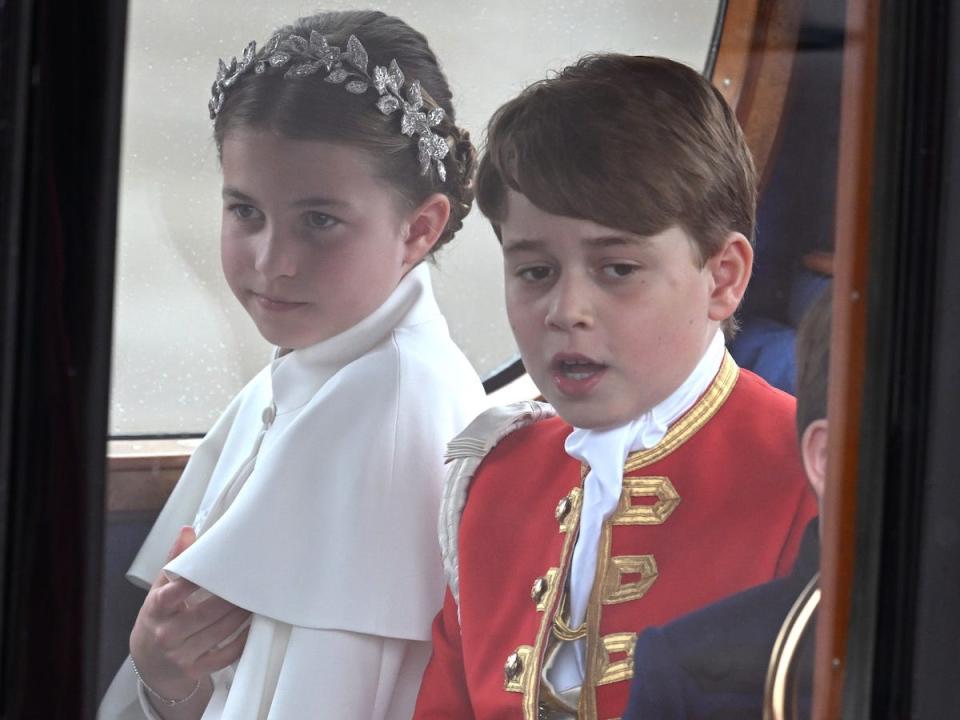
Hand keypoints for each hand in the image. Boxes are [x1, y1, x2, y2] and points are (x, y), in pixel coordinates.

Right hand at [129, 526, 250, 700]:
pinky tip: (253, 626)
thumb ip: (176, 561)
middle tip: (252, 582)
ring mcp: (181, 654)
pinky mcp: (195, 670)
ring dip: (242, 615)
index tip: (220, 566)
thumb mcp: (160, 590)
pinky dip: (242, 640)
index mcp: (157, 608)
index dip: (196, 579)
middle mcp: (167, 633)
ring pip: (220, 632)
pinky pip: (225, 655)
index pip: (176, 591)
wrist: (149, 663)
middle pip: (206, 613)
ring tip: (257, 599)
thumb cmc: (159, 618)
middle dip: (232, 598)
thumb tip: (188, 530)